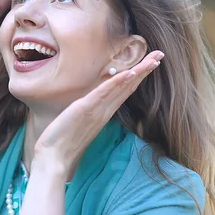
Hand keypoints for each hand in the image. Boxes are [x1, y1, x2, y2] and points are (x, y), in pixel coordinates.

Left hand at [32, 51, 164, 176]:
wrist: (54, 158)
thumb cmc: (63, 142)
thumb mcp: (79, 122)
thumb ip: (88, 113)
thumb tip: (91, 104)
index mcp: (104, 112)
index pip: (125, 90)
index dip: (138, 76)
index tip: (150, 63)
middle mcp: (105, 110)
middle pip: (129, 86)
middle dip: (145, 70)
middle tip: (160, 55)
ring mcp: (97, 110)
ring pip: (122, 88)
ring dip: (138, 73)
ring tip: (153, 60)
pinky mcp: (86, 109)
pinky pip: (104, 93)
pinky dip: (118, 82)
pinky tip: (130, 73)